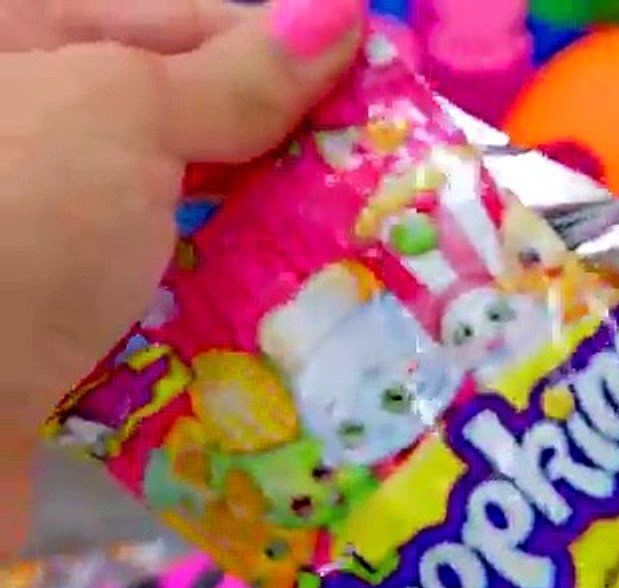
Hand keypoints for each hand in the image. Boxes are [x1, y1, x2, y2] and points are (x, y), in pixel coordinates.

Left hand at [0, 0, 364, 555]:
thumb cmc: (7, 231)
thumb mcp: (119, 116)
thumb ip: (234, 73)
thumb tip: (342, 11)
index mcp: (17, 42)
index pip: (183, 22)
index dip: (288, 57)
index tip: (381, 99)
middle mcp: (25, 136)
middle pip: (187, 128)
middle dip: (285, 163)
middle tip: (387, 191)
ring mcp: (37, 241)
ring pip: (185, 224)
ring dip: (265, 250)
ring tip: (365, 265)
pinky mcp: (54, 330)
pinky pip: (165, 304)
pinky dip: (224, 316)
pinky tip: (294, 330)